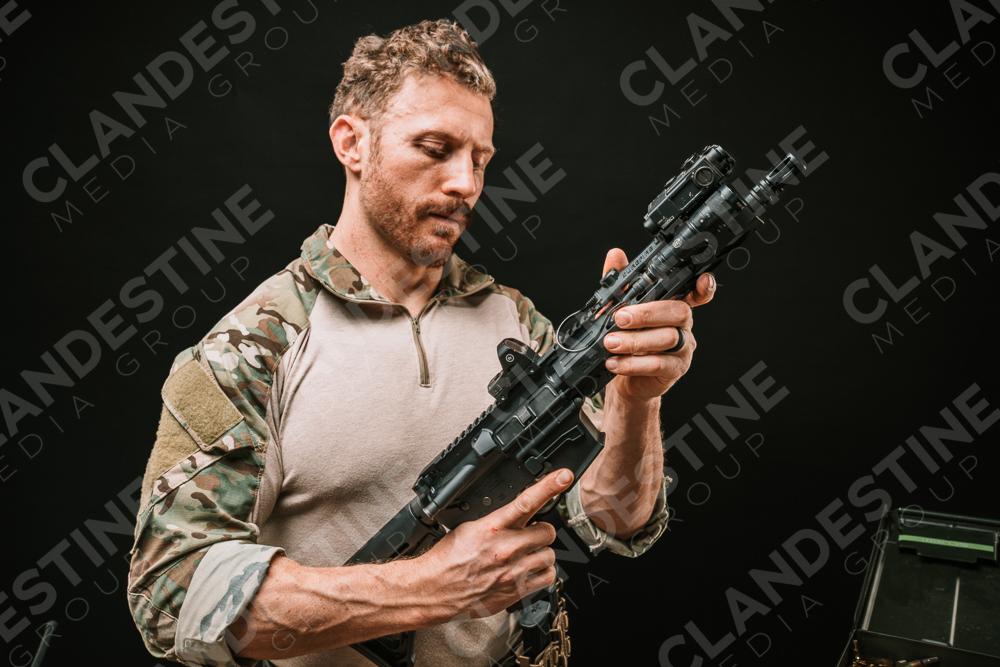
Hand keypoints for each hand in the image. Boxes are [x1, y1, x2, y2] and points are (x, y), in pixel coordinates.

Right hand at [412, 468, 573, 619]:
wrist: (435, 590)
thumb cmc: (447, 560)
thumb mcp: (467, 528)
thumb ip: (495, 520)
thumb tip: (514, 511)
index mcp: (491, 527)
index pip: (526, 501)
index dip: (548, 486)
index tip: (564, 476)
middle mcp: (506, 548)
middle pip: (547, 531)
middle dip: (540, 531)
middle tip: (528, 534)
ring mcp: (513, 571)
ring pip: (550, 555)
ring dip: (540, 553)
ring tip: (525, 554)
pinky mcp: (517, 590)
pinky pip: (547, 576)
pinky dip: (542, 572)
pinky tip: (529, 569)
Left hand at [600, 248, 715, 401]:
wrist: (624, 379)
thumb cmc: (628, 339)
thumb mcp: (620, 308)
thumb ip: (620, 283)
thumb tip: (615, 256)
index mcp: (673, 306)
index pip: (695, 293)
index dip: (703, 287)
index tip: (703, 280)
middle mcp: (682, 325)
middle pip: (677, 312)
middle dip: (647, 313)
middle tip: (620, 318)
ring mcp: (683, 348)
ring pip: (667, 338)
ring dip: (635, 340)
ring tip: (611, 343)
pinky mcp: (675, 369)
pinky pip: (659, 364)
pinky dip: (634, 363)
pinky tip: (615, 362)